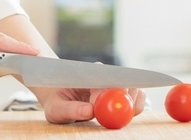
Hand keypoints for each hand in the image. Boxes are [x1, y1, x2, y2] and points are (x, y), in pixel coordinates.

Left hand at [31, 85, 146, 123]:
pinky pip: (134, 97)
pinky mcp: (119, 94)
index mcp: (86, 74)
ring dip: (132, 102)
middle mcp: (102, 76)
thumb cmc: (55, 102)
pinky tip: (129, 115)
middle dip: (127, 96)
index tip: (112, 100)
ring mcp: (112, 84)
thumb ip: (70, 109)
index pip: (103, 76)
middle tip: (124, 112)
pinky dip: (135, 106)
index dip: (111, 88)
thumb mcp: (56, 108)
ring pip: (132, 88)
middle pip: (123, 80)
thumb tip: (90, 110)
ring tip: (122, 116)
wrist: (58, 99)